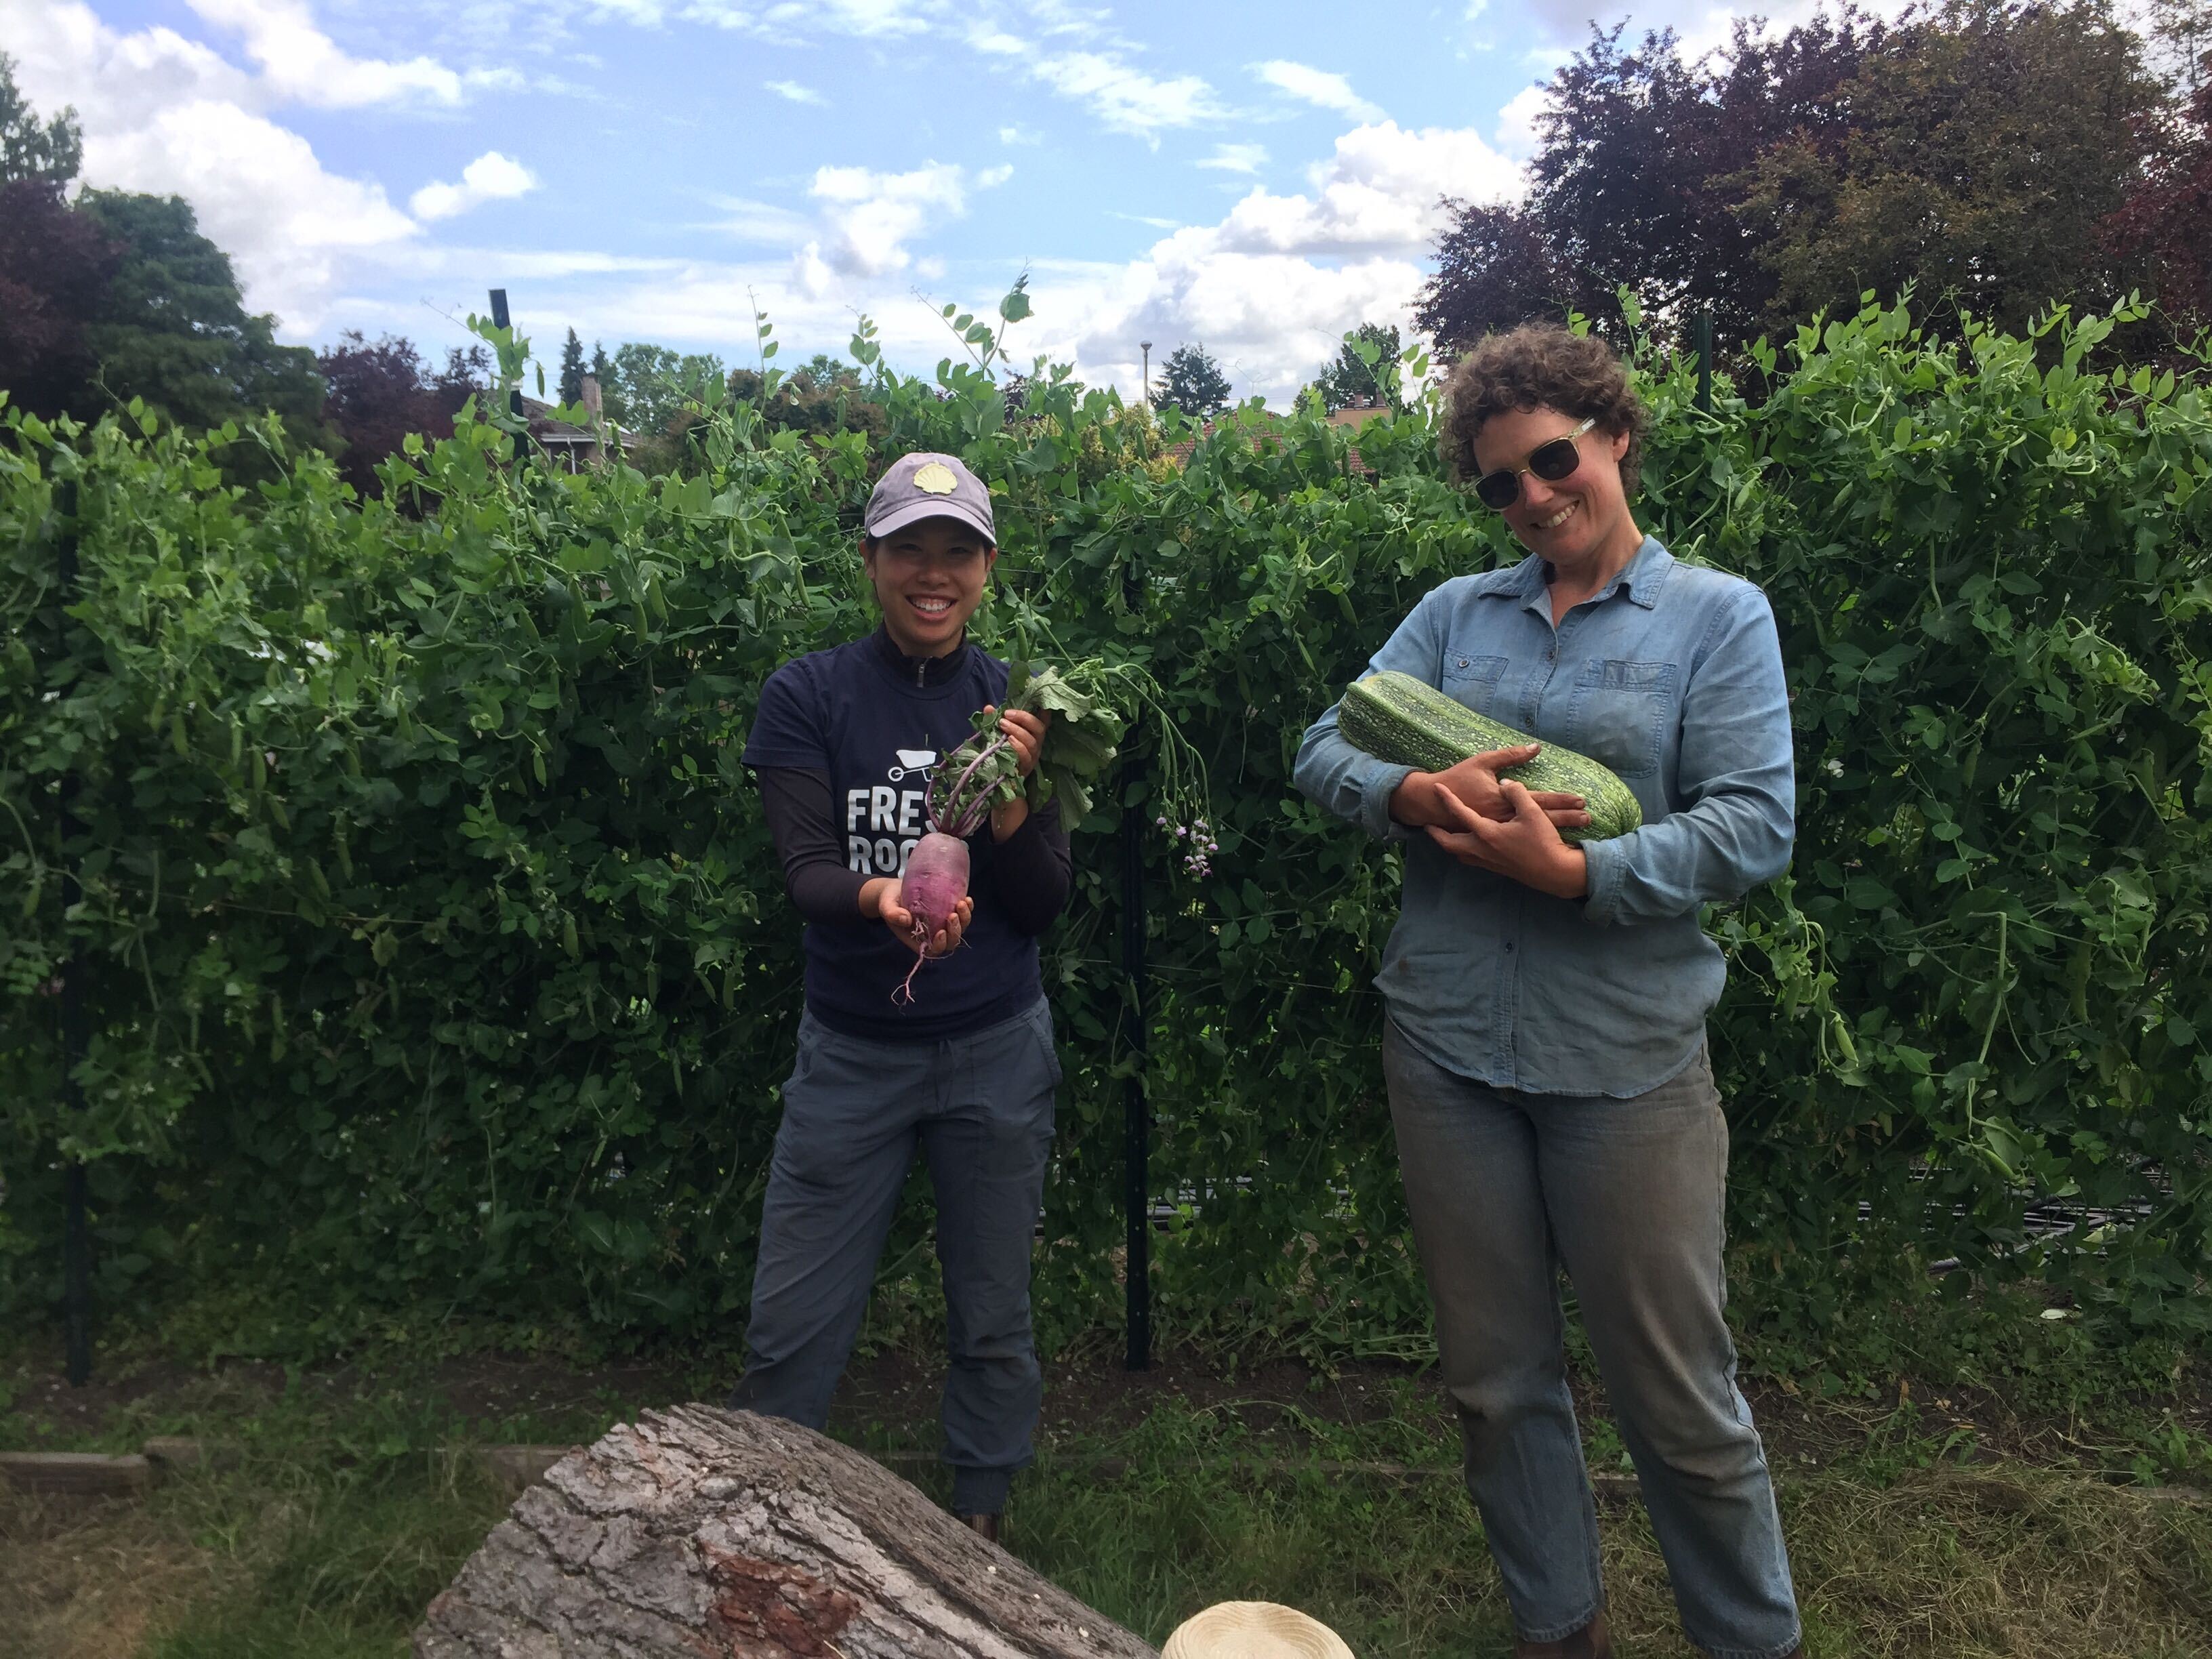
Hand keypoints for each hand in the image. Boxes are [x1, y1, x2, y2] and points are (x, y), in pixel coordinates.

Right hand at [865, 878, 974, 957]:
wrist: (896, 889)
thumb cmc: (889, 901)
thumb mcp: (886, 906)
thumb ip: (892, 914)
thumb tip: (907, 919)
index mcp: (919, 939)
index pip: (934, 950)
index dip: (941, 945)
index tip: (941, 932)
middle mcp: (933, 934)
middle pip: (951, 941)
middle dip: (956, 931)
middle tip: (953, 915)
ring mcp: (942, 923)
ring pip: (960, 928)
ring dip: (964, 919)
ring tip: (962, 903)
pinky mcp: (948, 911)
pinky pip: (962, 914)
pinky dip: (967, 909)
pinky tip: (967, 899)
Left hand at [986, 705, 1049, 776]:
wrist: (996, 777)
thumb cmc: (999, 751)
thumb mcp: (996, 733)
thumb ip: (993, 721)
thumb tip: (989, 708)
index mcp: (1032, 734)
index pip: (1044, 721)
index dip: (1046, 712)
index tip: (1041, 703)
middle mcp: (1036, 744)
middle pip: (1039, 728)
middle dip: (1024, 718)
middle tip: (1007, 714)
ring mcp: (1033, 757)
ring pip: (1032, 742)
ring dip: (1017, 731)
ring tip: (1003, 724)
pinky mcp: (1026, 768)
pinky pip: (1025, 755)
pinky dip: (1017, 746)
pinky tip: (1008, 740)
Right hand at [1390, 744, 1589, 834]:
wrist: (1432, 804)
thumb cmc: (1458, 779)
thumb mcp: (1483, 761)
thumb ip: (1510, 755)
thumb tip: (1536, 747)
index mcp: (1503, 801)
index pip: (1539, 800)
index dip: (1562, 800)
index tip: (1583, 800)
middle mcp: (1503, 819)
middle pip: (1542, 821)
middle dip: (1566, 820)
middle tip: (1588, 818)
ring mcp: (1498, 832)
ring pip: (1533, 835)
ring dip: (1557, 832)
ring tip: (1577, 832)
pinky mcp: (1492, 838)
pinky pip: (1520, 842)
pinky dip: (1536, 843)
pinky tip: (1549, 845)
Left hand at [1423, 779, 1589, 898]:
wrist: (1554, 873)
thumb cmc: (1543, 842)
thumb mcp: (1532, 811)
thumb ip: (1516, 793)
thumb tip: (1505, 783)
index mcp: (1486, 833)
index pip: (1460, 813)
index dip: (1448, 799)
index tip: (1436, 788)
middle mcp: (1482, 849)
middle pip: (1449, 843)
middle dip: (1436, 834)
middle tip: (1426, 826)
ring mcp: (1488, 862)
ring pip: (1460, 854)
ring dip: (1450, 844)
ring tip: (1445, 836)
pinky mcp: (1497, 869)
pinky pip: (1472, 860)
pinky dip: (1464, 852)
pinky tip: (1470, 848)